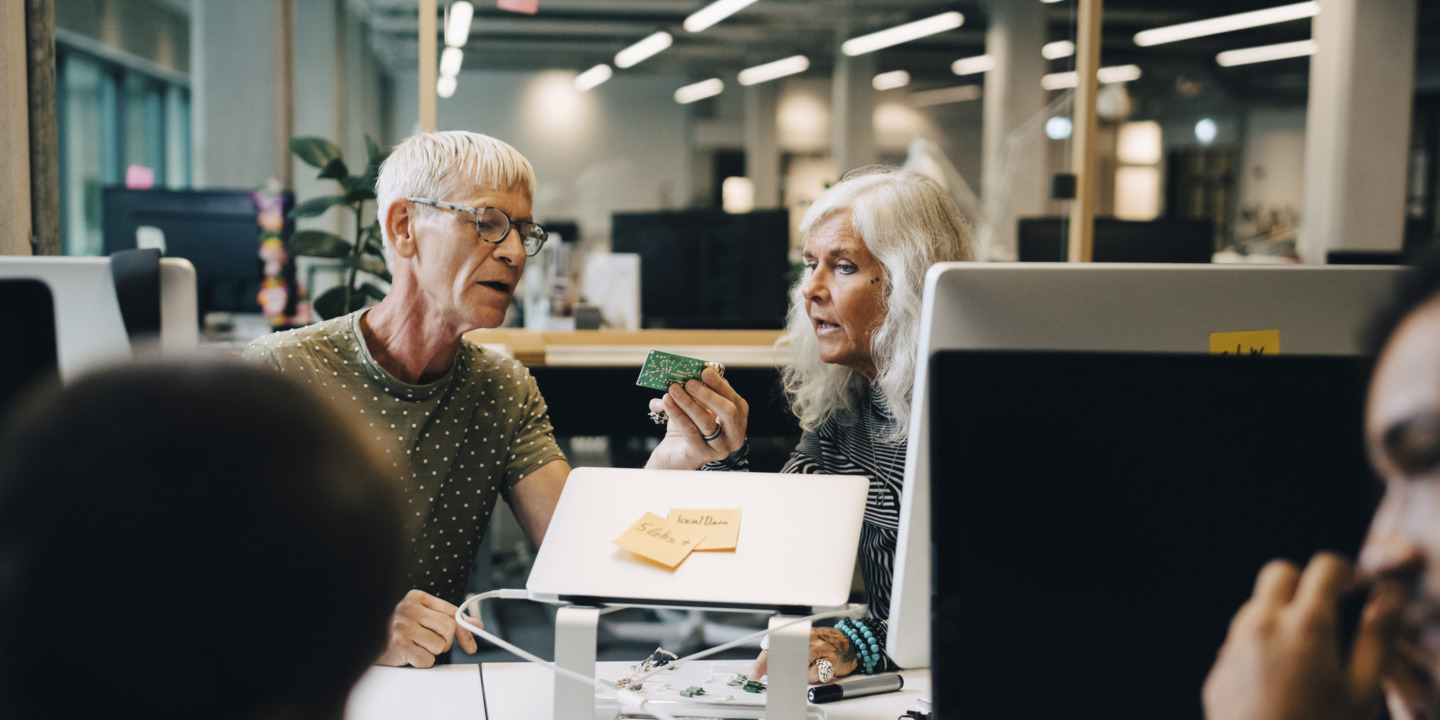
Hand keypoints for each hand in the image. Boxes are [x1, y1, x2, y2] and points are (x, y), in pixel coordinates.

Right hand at [374, 589, 479, 667]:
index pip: (451, 612)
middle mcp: (409, 609)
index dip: (465, 630)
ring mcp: (403, 626)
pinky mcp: (399, 645)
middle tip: (434, 644)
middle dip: (446, 641)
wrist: (367, 639)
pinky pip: (427, 659)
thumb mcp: (423, 617)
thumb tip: (476, 625)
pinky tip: (410, 655)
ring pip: (440, 645)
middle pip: (449, 627)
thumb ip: (449, 618)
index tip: (471, 645)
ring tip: (418, 647)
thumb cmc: (398, 629)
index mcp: (417, 597)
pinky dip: (423, 662)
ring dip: (433, 652)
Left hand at [644, 367, 747, 469]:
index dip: (719, 384)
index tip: (705, 370)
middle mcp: (733, 434)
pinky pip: (690, 431)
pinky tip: (666, 403)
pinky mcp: (701, 454)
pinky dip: (677, 415)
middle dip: (708, 394)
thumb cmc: (689, 425)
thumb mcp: (697, 403)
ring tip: (673, 389)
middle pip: (728, 412)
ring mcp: (719, 447)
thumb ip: (698, 388)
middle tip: (690, 382)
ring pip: (706, 422)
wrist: (674, 452)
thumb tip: (692, 370)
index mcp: (737, 417)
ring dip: (688, 403)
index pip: (733, 398)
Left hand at [747, 628, 860, 682]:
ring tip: (814, 664)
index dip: (761, 663)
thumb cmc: (824, 643)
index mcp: (797, 634)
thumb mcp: (804, 641)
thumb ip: (787, 652)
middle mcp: (807, 639)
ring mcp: (819, 648)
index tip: (754, 674)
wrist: (850, 642)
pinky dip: (817, 675)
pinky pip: (816, 675)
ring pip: (803, 671)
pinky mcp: (830, 660)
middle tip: (786, 676)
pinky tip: (823, 666)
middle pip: (787, 662)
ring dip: (806, 674)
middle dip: (785, 672)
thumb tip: (767, 668)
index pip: (773, 648)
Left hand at [1203, 554, 1400, 719]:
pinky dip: (1258, 647)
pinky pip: (1238, 642)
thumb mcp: (1363, 690)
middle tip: (1326, 614)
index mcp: (1306, 625)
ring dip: (1277, 615)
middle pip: (1279, 573)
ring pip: (1254, 607)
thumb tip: (1389, 599)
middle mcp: (1263, 625)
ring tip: (1305, 655)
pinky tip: (1279, 682)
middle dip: (1303, 584)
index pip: (1323, 567)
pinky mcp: (1218, 669)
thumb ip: (1376, 638)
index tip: (1353, 591)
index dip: (1343, 573)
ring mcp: (1234, 646)